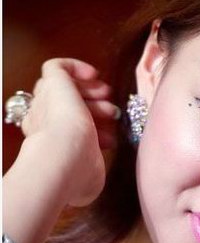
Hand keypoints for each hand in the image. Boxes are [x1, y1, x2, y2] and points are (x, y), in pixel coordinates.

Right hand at [21, 58, 119, 206]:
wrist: (64, 158)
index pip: (69, 130)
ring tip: (108, 97)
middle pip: (67, 107)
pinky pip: (57, 67)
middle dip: (93, 108)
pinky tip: (93, 75)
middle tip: (112, 112)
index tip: (110, 138)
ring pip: (65, 89)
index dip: (93, 130)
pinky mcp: (51, 84)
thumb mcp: (92, 176)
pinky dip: (75, 67)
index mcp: (50, 144)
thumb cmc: (77, 172)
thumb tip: (93, 170)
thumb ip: (93, 168)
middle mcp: (44, 122)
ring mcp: (45, 103)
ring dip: (89, 91)